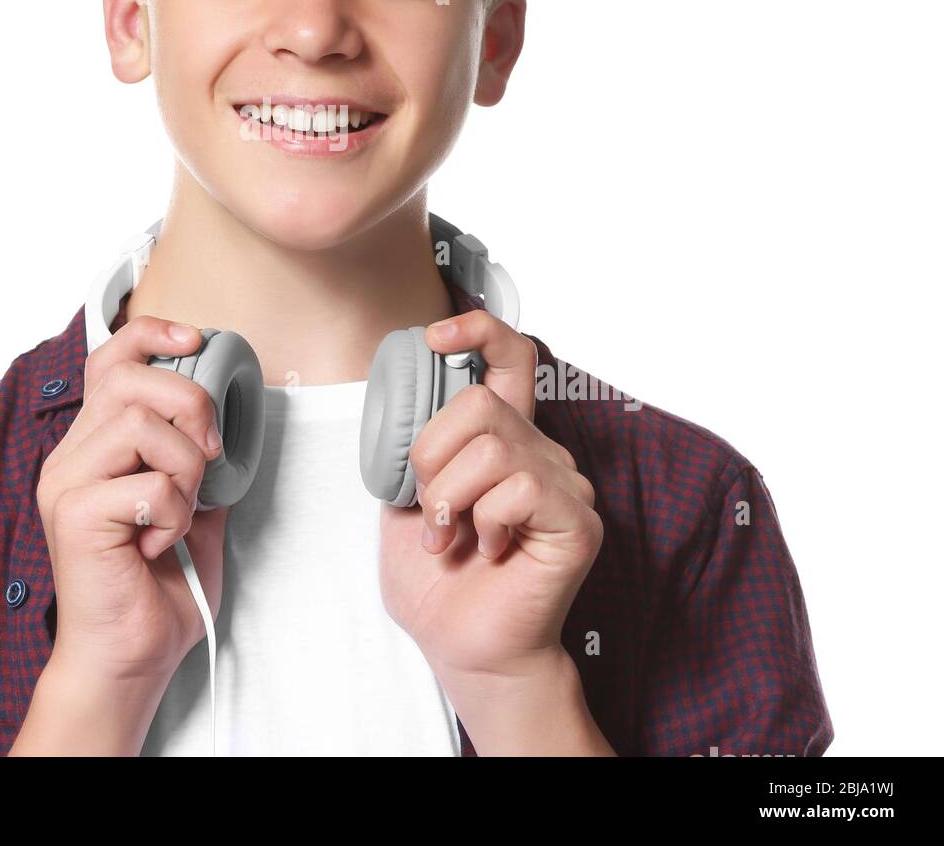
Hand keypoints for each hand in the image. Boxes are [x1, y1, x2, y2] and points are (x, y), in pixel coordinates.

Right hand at [35, 315, 227, 686]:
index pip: (108, 359)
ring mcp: (65, 483)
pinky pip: (148, 484)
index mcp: (93, 445)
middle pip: (130, 378)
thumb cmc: (157, 588)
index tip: (197, 339)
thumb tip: (229, 418)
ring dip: (186, 468)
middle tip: (211, 455)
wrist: (130, 659)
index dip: (152, 334)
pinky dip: (175, 513)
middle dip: (190, 404)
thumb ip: (198, 458)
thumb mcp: (191, 505)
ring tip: (181, 512)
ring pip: (140, 422)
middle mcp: (70, 456)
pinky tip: (160, 545)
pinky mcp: (73, 514)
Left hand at [379, 309, 602, 682]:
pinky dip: (485, 521)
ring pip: (492, 447)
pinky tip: (488, 549)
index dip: (479, 330)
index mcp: (502, 439)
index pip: (511, 358)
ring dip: (450, 497)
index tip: (436, 336)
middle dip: (432, 456)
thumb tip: (400, 406)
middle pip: (479, 404)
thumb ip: (416, 450)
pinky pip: (518, 488)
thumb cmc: (439, 581)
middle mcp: (540, 452)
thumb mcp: (408, 499)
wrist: (465, 646)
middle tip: (431, 506)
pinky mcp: (577, 519)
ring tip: (452, 537)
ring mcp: (565, 484)